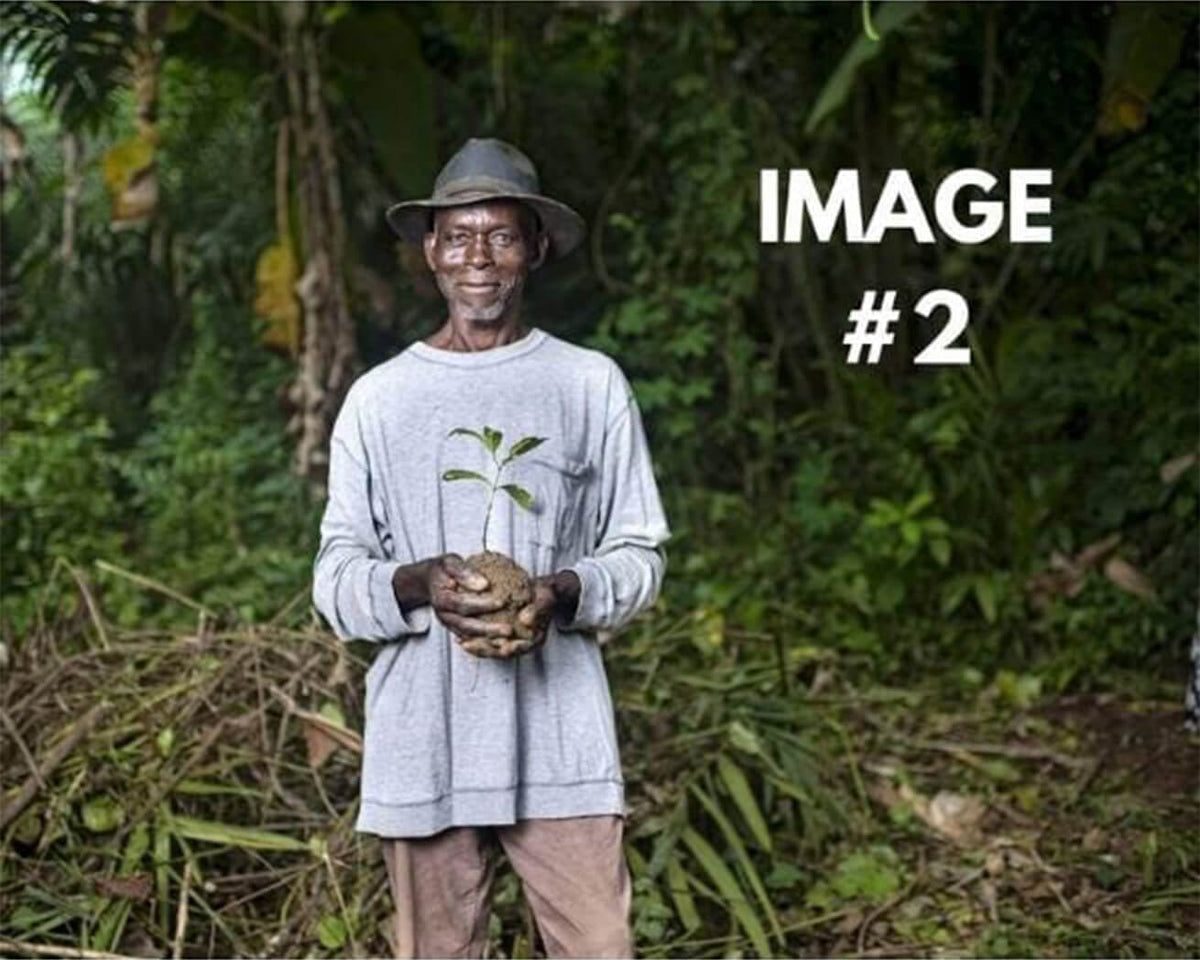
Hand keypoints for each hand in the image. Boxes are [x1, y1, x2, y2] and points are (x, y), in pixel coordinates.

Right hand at [423, 554, 513, 642]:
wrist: (431, 580)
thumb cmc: (443, 570)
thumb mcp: (450, 563)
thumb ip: (464, 572)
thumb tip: (483, 584)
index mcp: (441, 599)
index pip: (462, 604)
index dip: (481, 604)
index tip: (502, 602)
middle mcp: (444, 615)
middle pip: (466, 626)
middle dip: (488, 629)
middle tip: (509, 630)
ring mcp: (449, 624)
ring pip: (469, 635)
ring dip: (489, 639)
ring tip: (508, 638)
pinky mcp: (455, 629)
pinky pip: (470, 639)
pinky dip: (485, 642)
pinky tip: (502, 641)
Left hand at [458, 572, 574, 659]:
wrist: (542, 591)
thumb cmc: (545, 595)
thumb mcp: (545, 600)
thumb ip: (537, 610)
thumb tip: (525, 620)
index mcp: (535, 640)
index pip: (519, 649)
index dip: (507, 650)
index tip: (498, 648)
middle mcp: (521, 643)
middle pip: (501, 652)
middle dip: (484, 650)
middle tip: (468, 645)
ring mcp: (510, 640)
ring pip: (491, 647)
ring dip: (476, 646)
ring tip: (461, 641)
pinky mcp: (501, 634)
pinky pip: (487, 637)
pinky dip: (475, 635)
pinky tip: (461, 630)